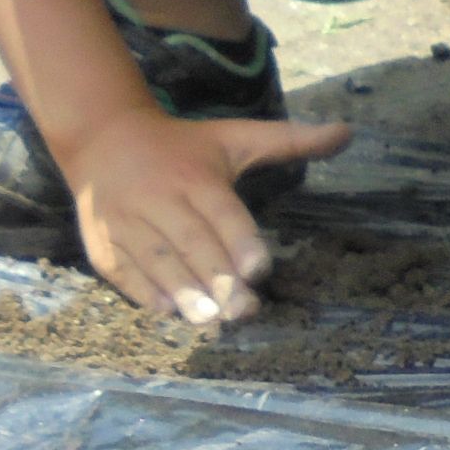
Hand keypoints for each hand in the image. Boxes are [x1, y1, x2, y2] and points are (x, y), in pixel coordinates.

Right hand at [52, 102, 347, 325]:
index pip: (220, 210)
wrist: (102, 139)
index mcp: (193, 173)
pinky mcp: (102, 243)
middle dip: (217, 277)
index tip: (259, 269)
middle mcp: (157, 196)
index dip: (239, 239)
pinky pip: (123, 272)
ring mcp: (124, 221)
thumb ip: (288, 141)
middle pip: (190, 241)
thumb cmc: (181, 147)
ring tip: (209, 318)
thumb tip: (348, 131)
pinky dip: (144, 293)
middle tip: (244, 310)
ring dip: (182, 291)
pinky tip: (169, 312)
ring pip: (155, 260)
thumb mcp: (233, 137)